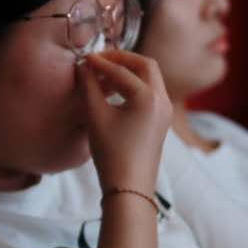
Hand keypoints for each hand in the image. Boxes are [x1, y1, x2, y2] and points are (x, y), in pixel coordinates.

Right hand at [80, 49, 171, 193]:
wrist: (130, 188)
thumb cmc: (112, 153)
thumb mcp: (96, 117)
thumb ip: (88, 87)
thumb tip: (83, 67)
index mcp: (149, 96)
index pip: (122, 70)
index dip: (100, 62)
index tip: (83, 59)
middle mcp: (163, 99)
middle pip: (145, 65)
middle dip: (122, 59)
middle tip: (100, 59)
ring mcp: (165, 111)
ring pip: (150, 78)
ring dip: (129, 71)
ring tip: (105, 74)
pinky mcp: (161, 121)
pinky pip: (151, 92)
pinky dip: (135, 85)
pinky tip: (115, 91)